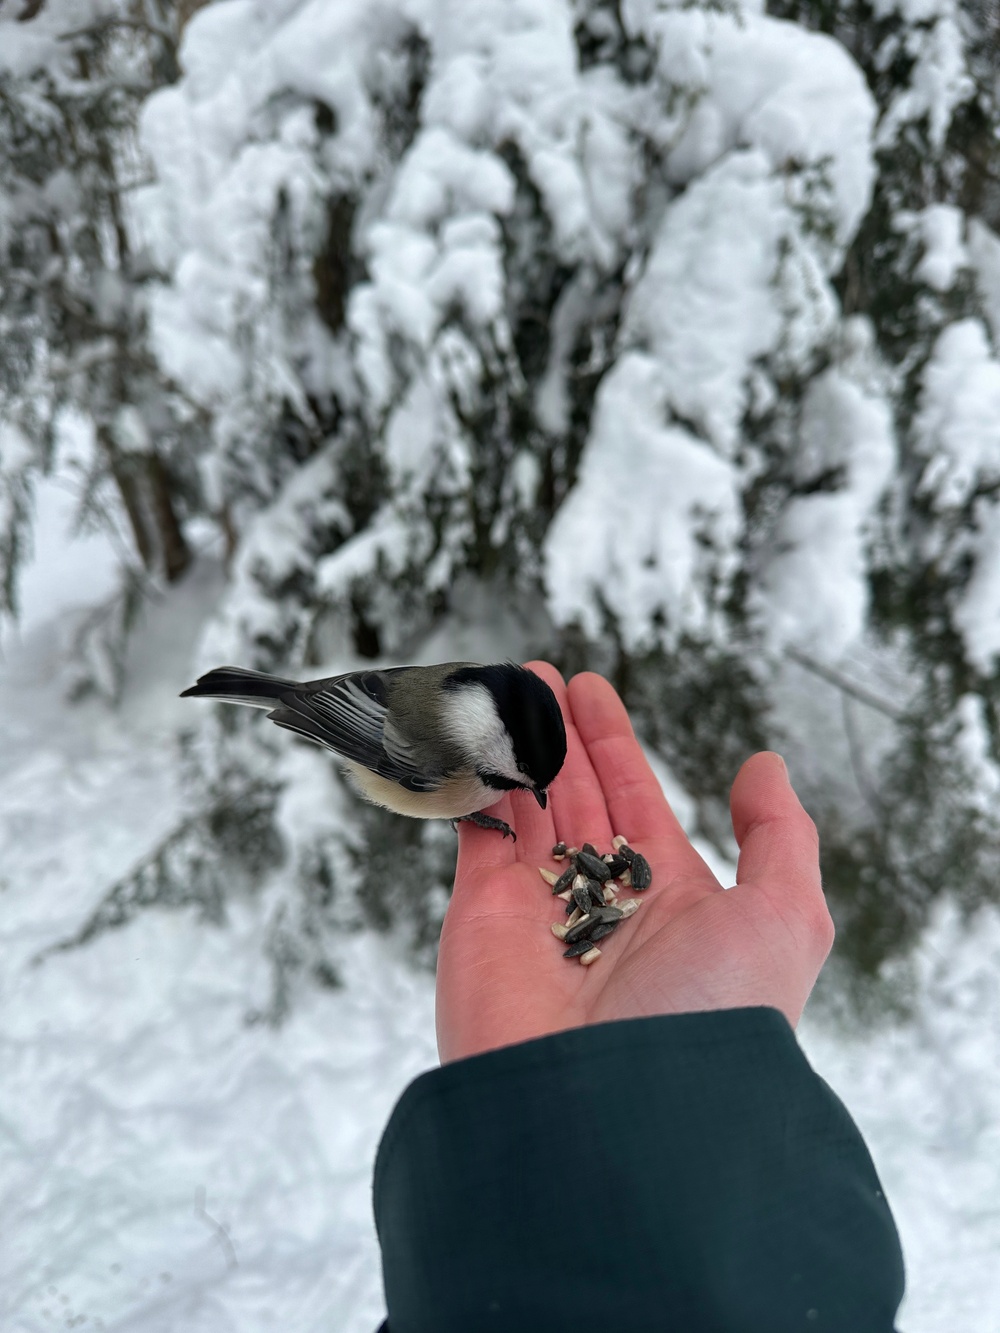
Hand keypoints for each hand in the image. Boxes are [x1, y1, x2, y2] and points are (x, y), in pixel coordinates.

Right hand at [436, 663, 833, 1063]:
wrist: (612, 1117)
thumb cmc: (711, 1018)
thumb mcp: (784, 921)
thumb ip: (779, 838)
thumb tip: (762, 766)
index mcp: (672, 904)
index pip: (637, 803)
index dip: (615, 746)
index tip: (591, 692)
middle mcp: (602, 906)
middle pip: (575, 798)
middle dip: (559, 737)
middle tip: (541, 676)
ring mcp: (536, 912)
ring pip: (524, 809)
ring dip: (515, 749)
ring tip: (506, 690)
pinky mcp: (479, 918)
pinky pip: (477, 835)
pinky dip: (473, 786)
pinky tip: (475, 739)